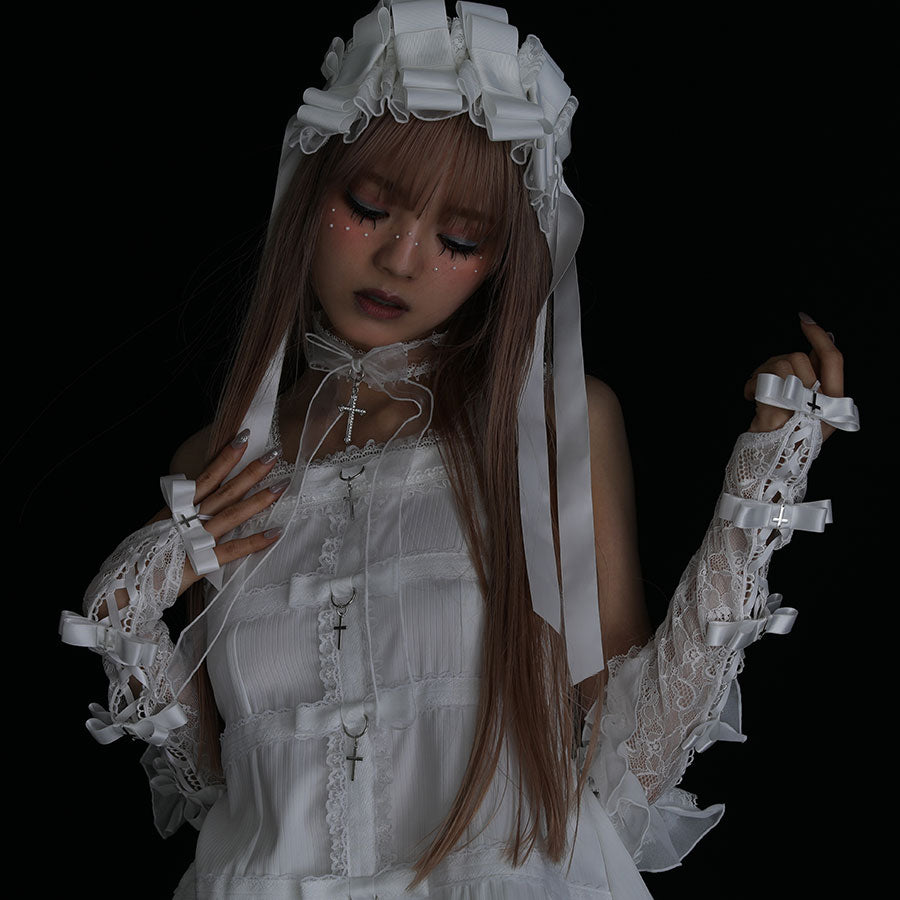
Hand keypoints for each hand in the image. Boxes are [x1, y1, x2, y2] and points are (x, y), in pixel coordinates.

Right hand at [150, 433, 288, 595]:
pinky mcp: (201, 562)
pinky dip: (254, 541)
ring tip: (281, 485)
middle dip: (251, 471)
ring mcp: (195, 539)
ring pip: (232, 514)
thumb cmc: (143, 556)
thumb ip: (179, 512)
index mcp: (178, 506)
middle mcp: (188, 518)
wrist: (125, 586)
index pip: (207, 476)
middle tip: (274, 454)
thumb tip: (198, 498)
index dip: (225, 456)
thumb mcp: (159, 525)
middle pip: (225, 490)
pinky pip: (232, 550)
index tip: (244, 437)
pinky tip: (274, 533)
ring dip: (258, 499)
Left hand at [744, 313, 843, 441]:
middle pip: (798, 357)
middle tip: (762, 378)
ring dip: (761, 373)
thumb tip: (823, 341)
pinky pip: (763, 380)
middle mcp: (821, 405)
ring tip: (755, 391)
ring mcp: (799, 409)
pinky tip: (749, 397)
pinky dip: (751, 384)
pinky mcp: (776, 412)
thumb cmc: (783, 433)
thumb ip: (815, 375)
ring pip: (779, 365)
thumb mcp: (805, 404)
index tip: (804, 320)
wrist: (766, 462)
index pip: (832, 359)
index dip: (819, 337)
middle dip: (775, 362)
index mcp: (833, 402)